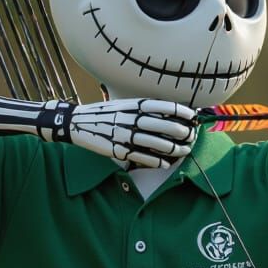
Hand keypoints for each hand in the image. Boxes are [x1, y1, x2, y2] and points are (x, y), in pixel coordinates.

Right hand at [65, 99, 196, 168]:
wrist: (76, 122)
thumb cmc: (105, 113)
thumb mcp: (124, 104)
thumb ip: (143, 108)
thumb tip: (167, 113)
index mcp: (133, 104)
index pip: (163, 106)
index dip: (181, 111)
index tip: (192, 115)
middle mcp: (131, 118)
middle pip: (164, 126)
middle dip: (182, 132)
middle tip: (192, 135)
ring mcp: (124, 135)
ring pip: (156, 143)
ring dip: (174, 149)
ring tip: (185, 150)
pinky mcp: (117, 150)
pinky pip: (142, 157)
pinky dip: (156, 161)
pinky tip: (166, 163)